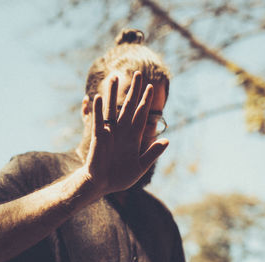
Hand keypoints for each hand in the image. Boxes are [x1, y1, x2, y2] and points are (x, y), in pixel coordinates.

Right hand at [84, 71, 168, 194]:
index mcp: (133, 136)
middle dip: (134, 90)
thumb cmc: (120, 177)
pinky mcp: (99, 137)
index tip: (151, 87)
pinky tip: (97, 97)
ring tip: (114, 77)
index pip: (141, 114)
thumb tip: (166, 141)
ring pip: (113, 108)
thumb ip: (152, 154)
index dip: (146, 100)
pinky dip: (99, 110)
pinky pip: (99, 121)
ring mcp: (110, 132)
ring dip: (113, 93)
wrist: (102, 185)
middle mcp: (122, 130)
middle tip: (138, 73)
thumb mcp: (140, 166)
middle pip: (129, 105)